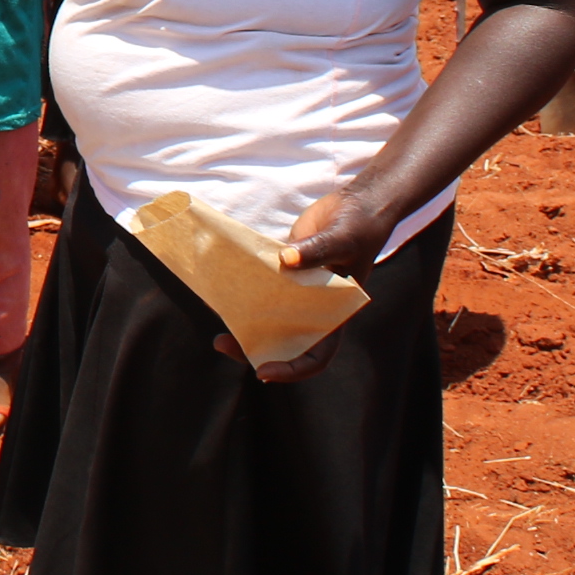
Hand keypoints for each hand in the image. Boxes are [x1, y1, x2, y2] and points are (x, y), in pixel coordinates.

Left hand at [231, 184, 398, 384]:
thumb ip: (318, 250)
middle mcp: (312, 309)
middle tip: (221, 342)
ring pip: (265, 317)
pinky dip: (240, 290)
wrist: (356, 203)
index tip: (263, 371)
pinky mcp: (281, 270)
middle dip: (252, 349)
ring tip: (214, 316)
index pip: (317, 356)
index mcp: (335, 314)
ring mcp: (295, 291)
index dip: (292, 369)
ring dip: (240, 322)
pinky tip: (218, 286)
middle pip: (282, 343)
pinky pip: (257, 287)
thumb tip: (287, 260)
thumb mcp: (344, 239)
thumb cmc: (360, 226)